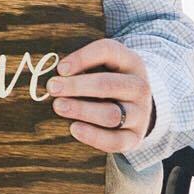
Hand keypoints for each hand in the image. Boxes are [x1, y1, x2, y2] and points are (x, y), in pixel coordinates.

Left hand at [48, 38, 152, 155]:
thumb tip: (53, 78)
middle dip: (77, 86)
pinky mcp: (135, 138)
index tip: (60, 68)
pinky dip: (93, 136)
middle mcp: (139, 87)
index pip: (109, 51)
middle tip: (52, 88)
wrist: (136, 108)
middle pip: (108, 85)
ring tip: (58, 106)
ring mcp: (140, 114)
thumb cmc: (108, 82)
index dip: (83, 58)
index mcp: (131, 62)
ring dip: (81, 110)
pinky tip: (74, 128)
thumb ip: (81, 68)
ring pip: (111, 114)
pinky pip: (115, 141)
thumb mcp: (102, 66)